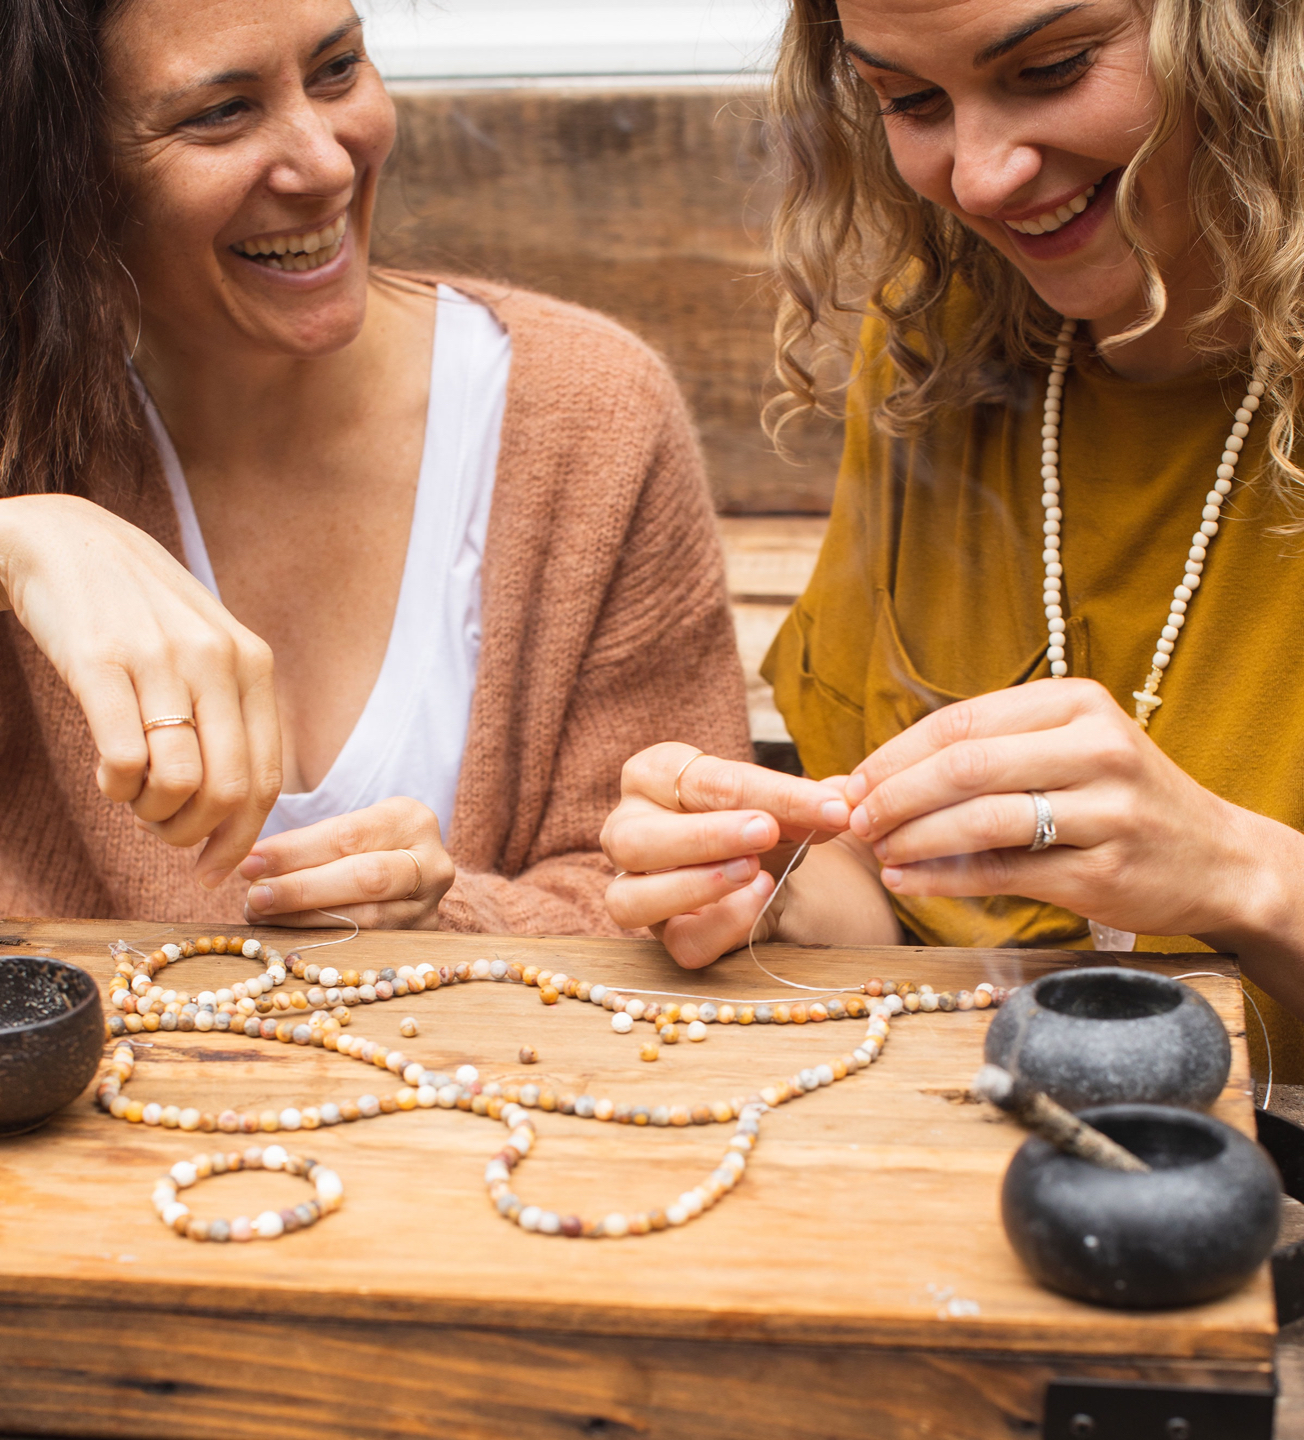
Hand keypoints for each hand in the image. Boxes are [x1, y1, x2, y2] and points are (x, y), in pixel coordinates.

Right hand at [0, 494, 280, 886]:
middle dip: (195, 835)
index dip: (242, 838)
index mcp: (253, 664)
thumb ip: (233, 712)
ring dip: (152, 814)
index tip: (216, 868)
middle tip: (165, 834)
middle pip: (229, 792)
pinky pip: (124, 761)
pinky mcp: (99, 663)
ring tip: (134, 797)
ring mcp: (160, 660)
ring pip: (180, 784)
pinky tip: (107, 774)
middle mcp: (217, 660)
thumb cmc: (142, 610)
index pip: (268, 779)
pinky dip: (116, 788)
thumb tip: (242, 804)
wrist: (65, 540)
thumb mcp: (209, 648)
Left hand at [238, 797, 454, 928]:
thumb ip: (309, 843)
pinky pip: (369, 945)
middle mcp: (432, 863)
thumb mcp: (348, 829)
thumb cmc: (364, 846)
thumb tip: (253, 866)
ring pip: (367, 919)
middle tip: (255, 896)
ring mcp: (430, 907)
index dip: (296, 851)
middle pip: (366, 878)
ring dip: (306, 920)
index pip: (348, 836)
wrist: (406, 872)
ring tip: (263, 916)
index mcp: (412, 820)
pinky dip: (324, 941)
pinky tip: (289, 935)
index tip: (251, 862)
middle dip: (302, 889)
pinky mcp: (422, 940)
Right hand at [601, 742, 851, 967]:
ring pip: (632, 898)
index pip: (702, 781)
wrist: (762, 868)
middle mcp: (627, 831)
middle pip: (635, 837)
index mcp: (652, 777)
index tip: (829, 806)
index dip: (769, 792)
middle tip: (765, 832)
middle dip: (703, 836)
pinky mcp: (665, 934)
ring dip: (695, 886)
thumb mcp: (782, 802)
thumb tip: (843, 800)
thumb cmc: (756, 820)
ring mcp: (636, 888)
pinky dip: (720, 926)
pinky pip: (679, 941)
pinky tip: (759, 904)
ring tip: (754, 872)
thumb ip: (810, 799)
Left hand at [845, 678, 1267, 938]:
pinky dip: (944, 878)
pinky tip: (908, 880)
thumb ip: (981, 755)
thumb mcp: (1066, 749)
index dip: (895, 753)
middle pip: (966, 766)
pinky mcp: (1104, 873)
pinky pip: (1004, 873)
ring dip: (914, 838)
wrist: (1218, 858)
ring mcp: (1106, 812)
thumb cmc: (1117, 797)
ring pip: (983, 819)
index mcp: (1076, 703)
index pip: (961, 720)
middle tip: (853, 820)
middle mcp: (1096, 748)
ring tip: (875, 852)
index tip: (852, 781)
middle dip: (894, 795)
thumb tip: (866, 778)